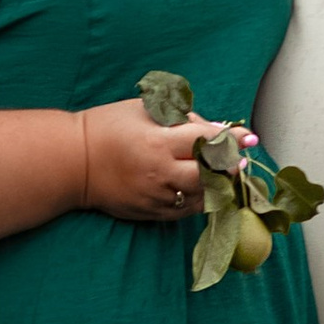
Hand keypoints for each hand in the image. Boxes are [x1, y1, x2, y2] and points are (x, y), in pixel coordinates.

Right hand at [77, 97, 235, 224]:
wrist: (72, 162)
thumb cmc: (108, 126)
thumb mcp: (143, 110)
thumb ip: (181, 117)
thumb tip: (218, 128)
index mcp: (157, 142)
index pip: (206, 141)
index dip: (232, 139)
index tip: (251, 138)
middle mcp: (159, 173)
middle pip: (210, 174)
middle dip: (230, 166)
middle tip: (239, 158)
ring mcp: (154, 197)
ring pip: (202, 196)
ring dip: (218, 185)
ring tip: (226, 173)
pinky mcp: (149, 213)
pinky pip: (185, 211)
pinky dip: (200, 199)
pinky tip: (204, 187)